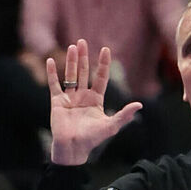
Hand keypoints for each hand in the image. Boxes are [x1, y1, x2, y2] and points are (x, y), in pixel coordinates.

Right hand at [46, 39, 142, 164]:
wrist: (73, 148)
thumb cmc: (92, 139)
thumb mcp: (111, 126)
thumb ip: (124, 115)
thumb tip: (140, 105)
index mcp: (96, 100)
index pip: (101, 78)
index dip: (103, 64)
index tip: (105, 49)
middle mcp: (83, 97)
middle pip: (84, 72)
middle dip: (84, 57)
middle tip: (82, 41)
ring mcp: (69, 98)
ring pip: (70, 75)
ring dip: (71, 61)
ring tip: (72, 47)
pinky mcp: (57, 102)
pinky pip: (54, 85)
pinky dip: (52, 73)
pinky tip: (50, 60)